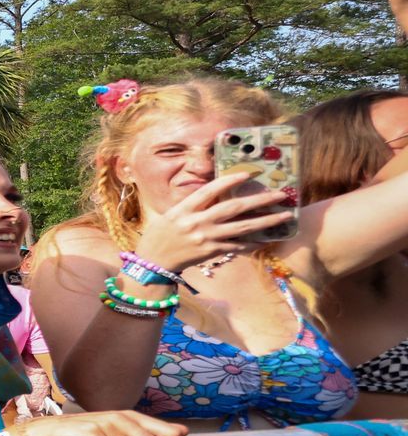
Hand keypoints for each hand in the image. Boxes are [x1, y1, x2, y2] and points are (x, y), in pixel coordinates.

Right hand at [132, 172, 296, 274]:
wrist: (153, 262)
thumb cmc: (160, 235)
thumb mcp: (172, 215)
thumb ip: (193, 205)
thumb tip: (215, 195)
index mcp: (185, 209)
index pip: (210, 190)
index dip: (229, 181)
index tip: (248, 174)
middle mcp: (198, 222)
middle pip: (234, 208)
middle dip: (259, 200)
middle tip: (280, 194)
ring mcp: (206, 238)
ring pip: (242, 227)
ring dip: (266, 221)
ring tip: (284, 215)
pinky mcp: (212, 252)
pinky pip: (238, 246)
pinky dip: (252, 243)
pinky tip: (266, 238)